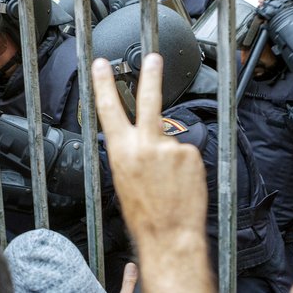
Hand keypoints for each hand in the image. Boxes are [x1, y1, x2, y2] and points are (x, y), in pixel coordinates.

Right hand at [92, 54, 206, 247]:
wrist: (169, 234)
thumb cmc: (144, 214)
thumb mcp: (123, 179)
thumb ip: (130, 153)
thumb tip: (139, 141)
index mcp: (121, 151)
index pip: (108, 109)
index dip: (103, 84)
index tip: (102, 65)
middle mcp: (145, 145)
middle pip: (148, 100)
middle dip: (151, 76)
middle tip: (154, 58)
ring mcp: (170, 148)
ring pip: (170, 140)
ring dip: (170, 157)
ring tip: (168, 182)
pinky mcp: (190, 155)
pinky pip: (185, 154)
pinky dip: (184, 166)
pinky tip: (180, 184)